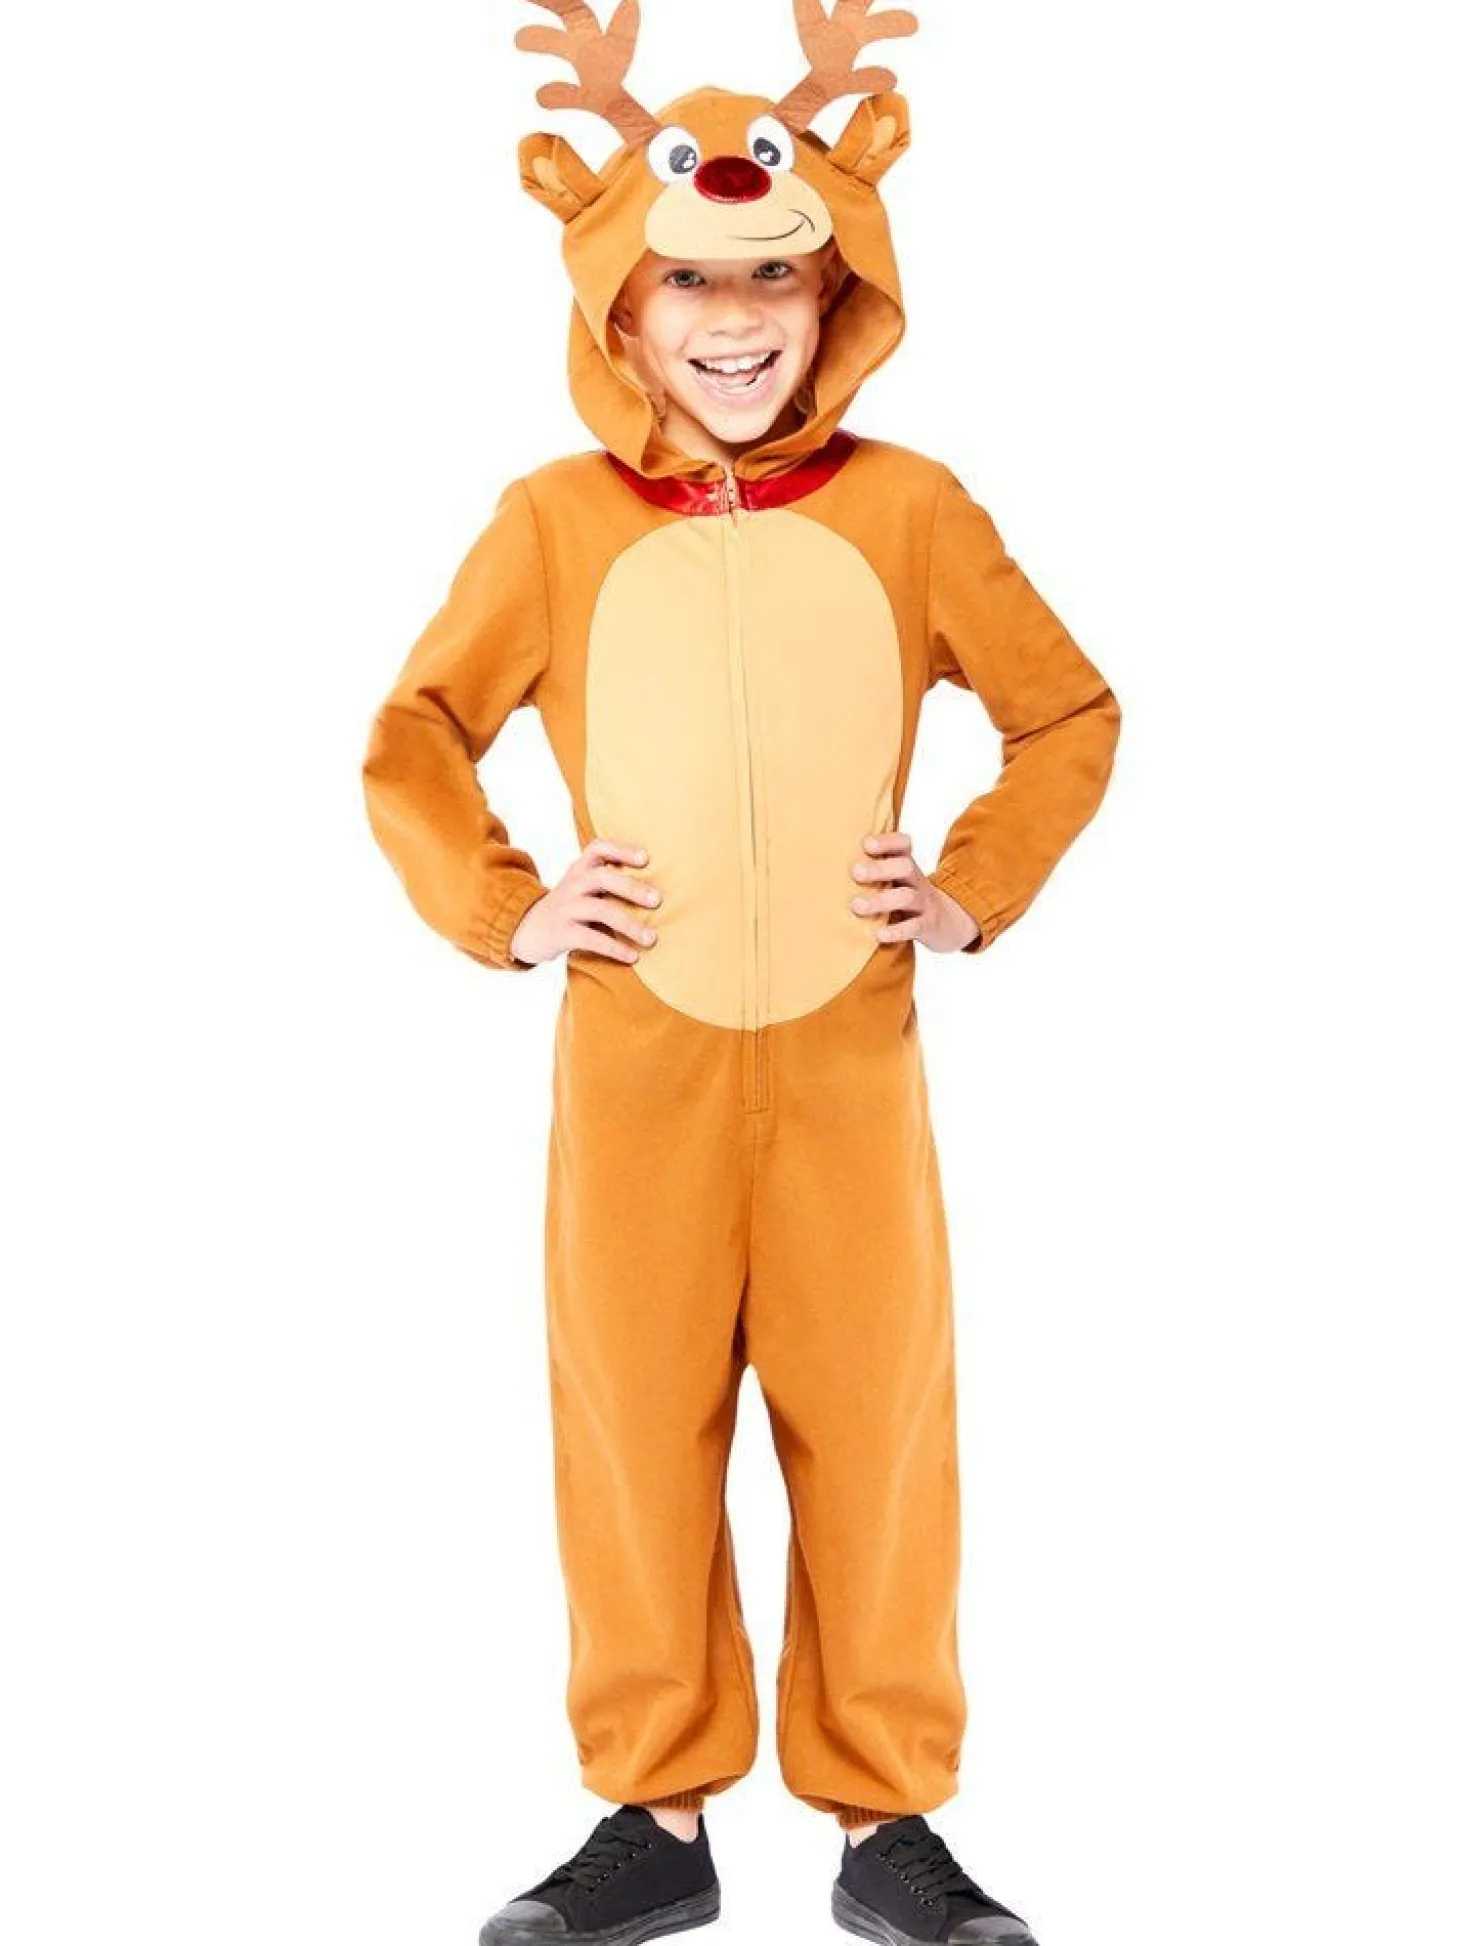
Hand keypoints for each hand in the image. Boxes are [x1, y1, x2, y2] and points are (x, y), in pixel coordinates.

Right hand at [509, 837, 662, 966]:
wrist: (527, 930)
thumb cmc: (569, 907)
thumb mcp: (582, 887)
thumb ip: (608, 881)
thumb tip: (657, 890)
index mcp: (580, 869)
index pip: (598, 848)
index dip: (621, 849)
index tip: (645, 858)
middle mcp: (573, 884)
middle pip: (602, 877)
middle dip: (631, 887)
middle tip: (657, 900)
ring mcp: (566, 908)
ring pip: (600, 910)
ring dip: (629, 924)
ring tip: (651, 938)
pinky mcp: (562, 933)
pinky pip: (591, 939)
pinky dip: (615, 948)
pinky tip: (633, 956)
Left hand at [850, 832, 980, 952]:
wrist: (947, 922)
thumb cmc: (907, 896)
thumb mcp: (897, 878)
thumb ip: (874, 868)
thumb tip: (830, 859)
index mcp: (907, 866)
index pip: (903, 845)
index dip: (887, 842)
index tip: (866, 844)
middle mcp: (916, 881)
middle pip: (904, 867)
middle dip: (880, 869)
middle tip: (855, 872)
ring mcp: (923, 903)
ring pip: (906, 897)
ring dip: (881, 900)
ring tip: (856, 905)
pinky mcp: (926, 926)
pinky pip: (913, 927)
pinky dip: (896, 931)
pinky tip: (878, 934)